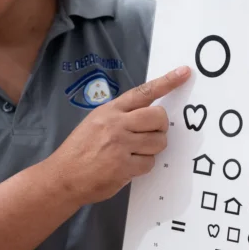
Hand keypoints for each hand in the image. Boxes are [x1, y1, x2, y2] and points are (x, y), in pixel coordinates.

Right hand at [49, 66, 191, 204]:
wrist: (63, 176)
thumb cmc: (80, 149)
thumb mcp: (96, 122)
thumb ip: (120, 116)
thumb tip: (148, 117)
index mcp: (110, 110)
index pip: (143, 92)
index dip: (166, 82)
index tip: (184, 73)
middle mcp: (116, 124)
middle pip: (159, 117)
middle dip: (161, 127)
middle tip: (151, 135)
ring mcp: (120, 145)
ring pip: (158, 141)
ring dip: (153, 149)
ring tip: (135, 153)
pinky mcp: (124, 166)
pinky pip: (149, 162)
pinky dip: (143, 166)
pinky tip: (128, 166)